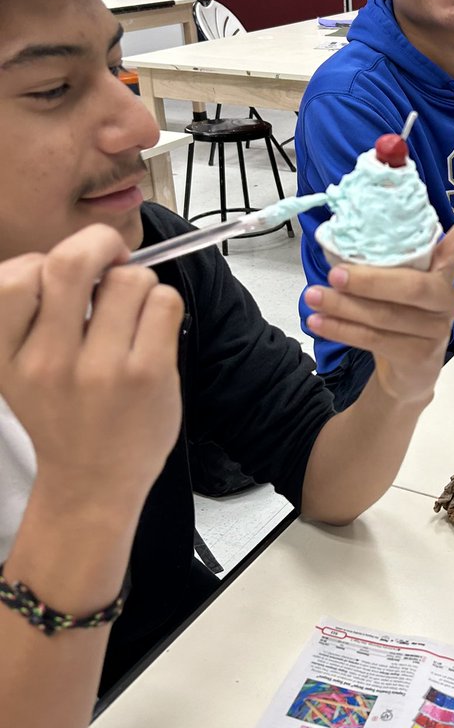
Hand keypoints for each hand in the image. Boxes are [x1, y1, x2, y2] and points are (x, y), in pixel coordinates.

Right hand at [0, 226, 183, 508]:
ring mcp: (100, 369)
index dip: (43, 261)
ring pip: (129, 278)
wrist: (93, 483)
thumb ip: (35, 313)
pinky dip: (162, 304)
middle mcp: (48, 362)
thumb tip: (84, 252)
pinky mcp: (147, 374)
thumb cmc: (64, 416)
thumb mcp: (20, 370)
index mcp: (7, 355)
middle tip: (112, 258)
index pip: (13, 277)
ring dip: (138, 283)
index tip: (64, 279)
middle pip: (72, 261)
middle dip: (100, 244)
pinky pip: (163, 302)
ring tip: (132, 312)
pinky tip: (152, 330)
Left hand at [305, 176, 453, 403]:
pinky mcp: (422, 356)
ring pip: (388, 316)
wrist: (407, 373)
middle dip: (369, 280)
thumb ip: (378, 259)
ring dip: (345, 306)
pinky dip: (343, 329)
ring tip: (313, 296)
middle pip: (414, 286)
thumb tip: (336, 236)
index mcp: (444, 268)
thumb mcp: (391, 282)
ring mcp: (439, 329)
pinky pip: (377, 340)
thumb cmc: (395, 314)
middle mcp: (448, 296)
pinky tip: (318, 321)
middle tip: (333, 274)